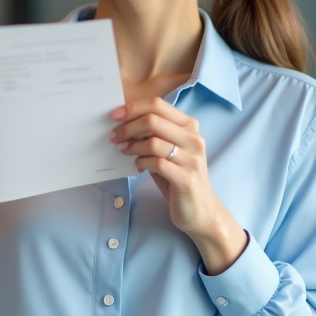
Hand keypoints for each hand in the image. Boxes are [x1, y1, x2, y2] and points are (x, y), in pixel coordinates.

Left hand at [109, 98, 246, 272]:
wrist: (201, 210)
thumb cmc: (179, 178)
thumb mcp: (168, 152)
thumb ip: (153, 136)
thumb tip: (124, 123)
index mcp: (190, 127)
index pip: (159, 105)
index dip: (133, 108)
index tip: (115, 115)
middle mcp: (194, 139)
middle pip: (153, 120)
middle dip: (128, 127)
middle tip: (114, 136)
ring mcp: (192, 159)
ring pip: (153, 141)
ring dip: (132, 146)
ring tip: (123, 151)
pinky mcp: (186, 178)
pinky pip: (156, 163)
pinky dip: (141, 162)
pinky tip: (137, 166)